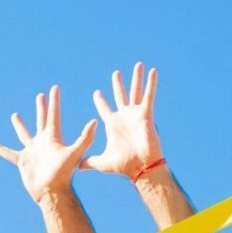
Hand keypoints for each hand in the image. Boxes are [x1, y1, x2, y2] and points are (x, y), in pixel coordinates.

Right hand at [0, 85, 96, 202]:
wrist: (52, 191)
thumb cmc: (64, 174)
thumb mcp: (75, 153)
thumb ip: (85, 138)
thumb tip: (95, 121)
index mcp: (53, 138)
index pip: (54, 115)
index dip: (54, 102)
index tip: (54, 88)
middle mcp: (43, 142)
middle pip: (41, 120)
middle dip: (41, 108)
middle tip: (40, 95)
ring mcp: (32, 151)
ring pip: (24, 134)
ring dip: (20, 125)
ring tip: (15, 115)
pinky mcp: (23, 160)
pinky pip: (10, 153)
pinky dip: (2, 149)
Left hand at [81, 62, 162, 178]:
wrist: (141, 168)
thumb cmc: (124, 165)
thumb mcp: (102, 162)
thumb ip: (90, 162)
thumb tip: (78, 167)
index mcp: (113, 124)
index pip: (104, 109)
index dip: (100, 101)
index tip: (96, 93)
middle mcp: (124, 117)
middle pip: (120, 96)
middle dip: (118, 84)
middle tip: (115, 73)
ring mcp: (136, 115)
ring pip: (136, 92)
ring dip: (137, 78)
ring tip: (138, 65)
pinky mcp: (146, 115)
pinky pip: (149, 96)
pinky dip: (151, 83)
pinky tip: (153, 71)